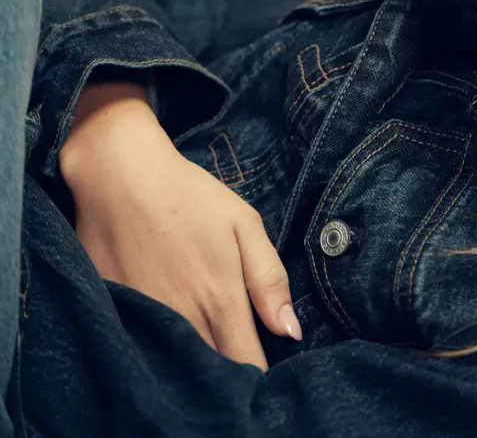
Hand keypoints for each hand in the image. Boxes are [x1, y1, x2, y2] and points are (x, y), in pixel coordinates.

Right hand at [60, 82, 300, 368]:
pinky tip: (165, 333)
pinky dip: (156, 350)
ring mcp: (143, 321)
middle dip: (229, 373)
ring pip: (176, 366)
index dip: (259, 373)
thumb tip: (291, 331)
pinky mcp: (112, 315)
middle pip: (212, 372)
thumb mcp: (245, 225)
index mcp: (220, 300)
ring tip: (205, 342)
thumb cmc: (189, 197)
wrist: (119, 176)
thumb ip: (269, 281)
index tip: (265, 365)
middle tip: (236, 352)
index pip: (246, 364)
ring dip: (194, 365)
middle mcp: (182, 319)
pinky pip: (140, 350)